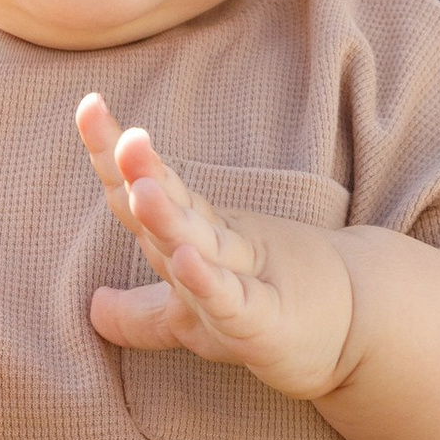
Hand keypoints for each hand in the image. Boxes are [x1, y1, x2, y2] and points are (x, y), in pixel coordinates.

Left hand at [80, 103, 354, 397]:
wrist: (351, 334)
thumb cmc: (263, 317)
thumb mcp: (190, 321)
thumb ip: (142, 314)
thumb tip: (92, 307)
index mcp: (194, 238)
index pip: (142, 193)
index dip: (110, 155)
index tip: (88, 105)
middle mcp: (216, 249)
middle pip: (171, 206)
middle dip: (143, 172)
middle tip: (124, 135)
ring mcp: (244, 281)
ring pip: (202, 244)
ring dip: (169, 217)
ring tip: (142, 189)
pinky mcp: (264, 323)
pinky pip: (233, 300)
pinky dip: (208, 283)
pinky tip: (185, 261)